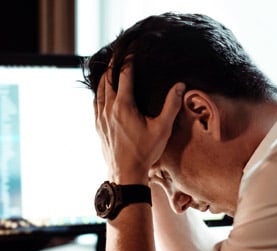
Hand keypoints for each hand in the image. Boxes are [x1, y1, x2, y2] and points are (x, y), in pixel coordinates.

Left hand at [94, 62, 184, 183]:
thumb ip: (171, 105)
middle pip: (107, 78)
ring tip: (111, 68)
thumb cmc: (146, 152)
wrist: (126, 175)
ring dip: (105, 77)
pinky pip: (95, 103)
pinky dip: (99, 92)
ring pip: (99, 90)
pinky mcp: (98, 126)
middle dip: (114, 64)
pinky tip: (104, 92)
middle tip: (120, 53)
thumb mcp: (162, 129)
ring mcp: (101, 117)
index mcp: (124, 105)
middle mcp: (109, 108)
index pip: (124, 73)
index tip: (133, 49)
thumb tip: (180, 85)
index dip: (129, 59)